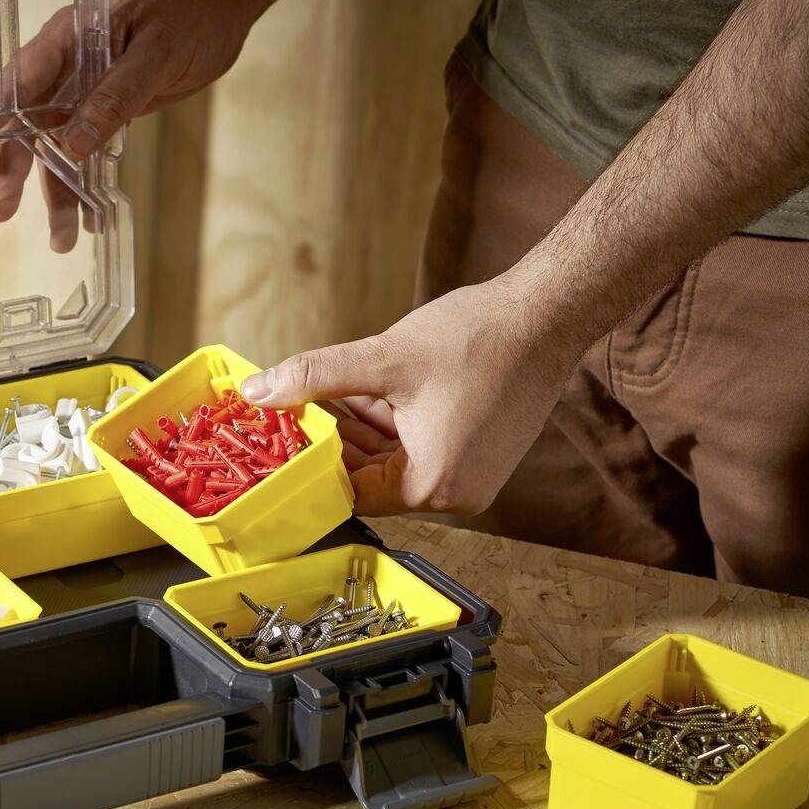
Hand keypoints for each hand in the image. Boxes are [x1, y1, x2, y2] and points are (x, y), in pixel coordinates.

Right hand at [0, 0, 259, 250]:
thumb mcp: (155, 54)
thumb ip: (114, 98)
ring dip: (57, 190)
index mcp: (67, 37)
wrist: (225, 3)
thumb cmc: (189, 13)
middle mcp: (68, 64)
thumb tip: (71, 146)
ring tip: (61, 239)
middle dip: (14, 168)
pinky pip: (88, 148)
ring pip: (59, 144)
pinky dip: (88, 182)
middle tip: (1, 212)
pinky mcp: (109, 106)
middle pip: (28, 122)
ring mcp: (86, 87)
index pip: (17, 81)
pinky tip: (91, 217)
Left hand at [240, 274, 582, 516]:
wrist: (547, 314)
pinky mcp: (478, 454)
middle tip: (292, 412)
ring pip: (392, 460)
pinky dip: (390, 423)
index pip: (351, 492)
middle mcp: (456, 495)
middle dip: (333, 442)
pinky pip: (418, 448)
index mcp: (432, 486)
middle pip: (371, 478)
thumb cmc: (479, 338)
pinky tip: (362, 391)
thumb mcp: (381, 359)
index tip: (279, 441)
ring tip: (322, 394)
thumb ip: (315, 377)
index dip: (311, 463)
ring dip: (359, 429)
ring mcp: (470, 477)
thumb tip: (261, 389)